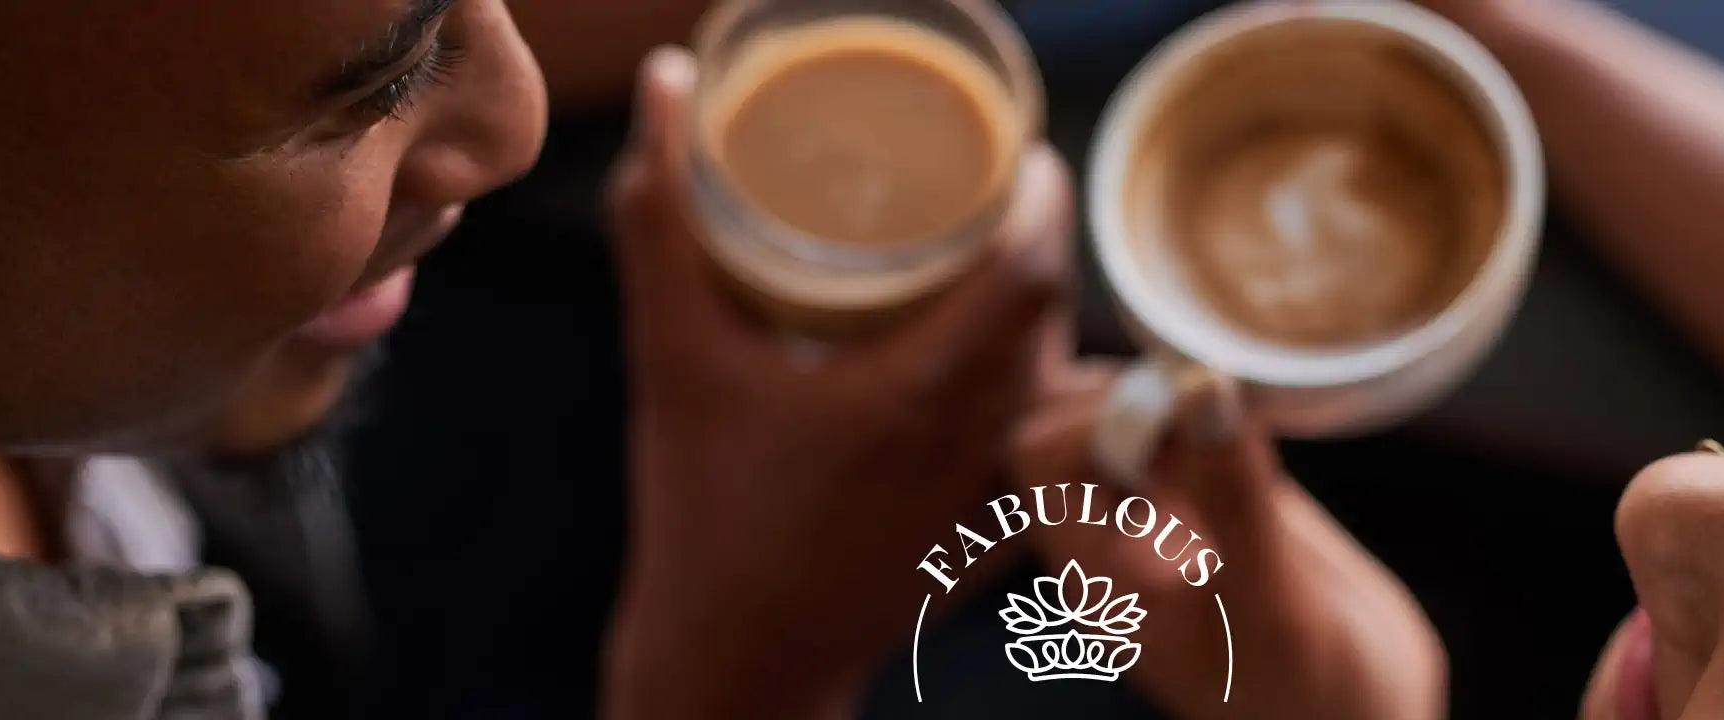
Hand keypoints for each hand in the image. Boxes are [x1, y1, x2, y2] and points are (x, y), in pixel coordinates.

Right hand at [602, 47, 1074, 717]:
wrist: (734, 660)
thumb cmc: (702, 515)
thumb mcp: (672, 358)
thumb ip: (665, 221)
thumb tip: (670, 91)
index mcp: (926, 392)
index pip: (1035, 266)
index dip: (1038, 194)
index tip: (1012, 151)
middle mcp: (983, 439)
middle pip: (1053, 308)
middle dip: (1031, 238)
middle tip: (989, 187)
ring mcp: (998, 491)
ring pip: (1058, 372)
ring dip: (1034, 311)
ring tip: (983, 260)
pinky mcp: (997, 529)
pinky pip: (1049, 435)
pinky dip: (1034, 384)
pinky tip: (984, 360)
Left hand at [1011, 360, 1447, 719]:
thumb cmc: (1310, 696)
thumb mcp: (1273, 606)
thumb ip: (1235, 499)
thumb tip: (1202, 384)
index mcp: (1098, 573)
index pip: (1041, 454)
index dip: (1099, 411)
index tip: (1184, 404)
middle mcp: (1119, 538)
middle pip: (1071, 421)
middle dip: (1131, 383)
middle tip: (1211, 381)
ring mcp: (1172, 516)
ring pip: (1130, 416)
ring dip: (1173, 386)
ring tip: (1242, 394)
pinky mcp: (1225, 500)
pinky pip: (1193, 428)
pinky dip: (1216, 400)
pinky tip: (1265, 407)